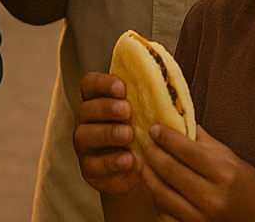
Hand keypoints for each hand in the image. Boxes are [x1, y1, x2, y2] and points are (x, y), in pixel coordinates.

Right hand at [74, 72, 142, 195]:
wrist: (148, 172)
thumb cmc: (148, 136)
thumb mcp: (151, 116)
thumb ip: (153, 101)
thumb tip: (169, 86)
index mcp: (99, 101)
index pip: (90, 84)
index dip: (102, 83)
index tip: (121, 87)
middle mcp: (88, 121)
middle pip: (87, 108)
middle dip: (106, 108)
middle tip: (127, 110)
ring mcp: (86, 146)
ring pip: (86, 134)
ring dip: (107, 133)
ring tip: (129, 135)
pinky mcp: (90, 169)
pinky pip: (94, 164)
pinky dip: (111, 161)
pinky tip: (128, 159)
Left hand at [140, 125, 254, 221]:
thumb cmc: (248, 188)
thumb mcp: (233, 160)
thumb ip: (205, 142)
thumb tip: (180, 118)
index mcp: (224, 173)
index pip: (185, 150)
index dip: (165, 136)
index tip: (153, 128)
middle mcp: (212, 197)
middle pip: (168, 169)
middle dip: (151, 152)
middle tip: (144, 144)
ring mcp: (201, 217)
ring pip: (161, 193)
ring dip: (147, 175)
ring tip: (143, 163)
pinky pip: (164, 214)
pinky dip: (156, 199)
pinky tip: (156, 187)